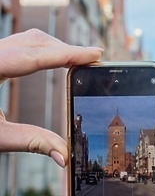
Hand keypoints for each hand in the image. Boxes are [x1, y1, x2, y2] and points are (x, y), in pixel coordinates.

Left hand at [0, 29, 101, 165]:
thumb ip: (32, 142)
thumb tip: (65, 156)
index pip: (35, 55)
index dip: (68, 54)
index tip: (94, 54)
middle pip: (34, 41)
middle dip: (66, 49)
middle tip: (92, 61)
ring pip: (28, 39)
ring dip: (55, 48)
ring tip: (78, 62)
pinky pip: (20, 45)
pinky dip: (42, 51)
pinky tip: (54, 62)